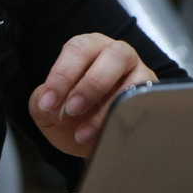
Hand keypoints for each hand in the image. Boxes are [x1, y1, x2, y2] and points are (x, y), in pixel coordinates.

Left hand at [29, 33, 157, 157]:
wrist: (92, 144)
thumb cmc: (71, 117)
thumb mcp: (49, 109)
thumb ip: (41, 103)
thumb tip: (50, 106)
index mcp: (88, 48)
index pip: (77, 50)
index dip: (62, 75)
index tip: (48, 103)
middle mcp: (116, 54)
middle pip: (113, 55)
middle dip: (90, 85)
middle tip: (71, 110)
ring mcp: (139, 74)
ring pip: (133, 79)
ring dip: (107, 107)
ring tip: (84, 132)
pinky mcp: (152, 98)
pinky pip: (145, 105)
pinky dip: (125, 121)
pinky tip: (106, 135)